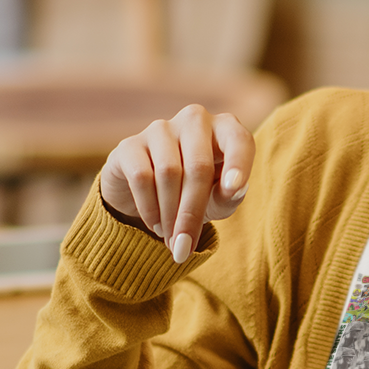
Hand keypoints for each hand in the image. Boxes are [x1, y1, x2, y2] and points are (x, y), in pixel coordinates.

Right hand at [98, 104, 253, 264]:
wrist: (147, 195)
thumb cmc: (196, 193)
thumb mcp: (217, 200)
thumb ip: (229, 196)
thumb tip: (234, 190)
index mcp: (225, 129)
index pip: (239, 141)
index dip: (238, 164)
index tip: (234, 190)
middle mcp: (194, 120)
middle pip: (198, 166)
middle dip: (192, 212)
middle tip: (186, 248)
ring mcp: (160, 128)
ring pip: (169, 172)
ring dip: (170, 214)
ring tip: (171, 238)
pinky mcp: (130, 145)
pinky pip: (141, 176)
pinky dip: (149, 207)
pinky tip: (154, 223)